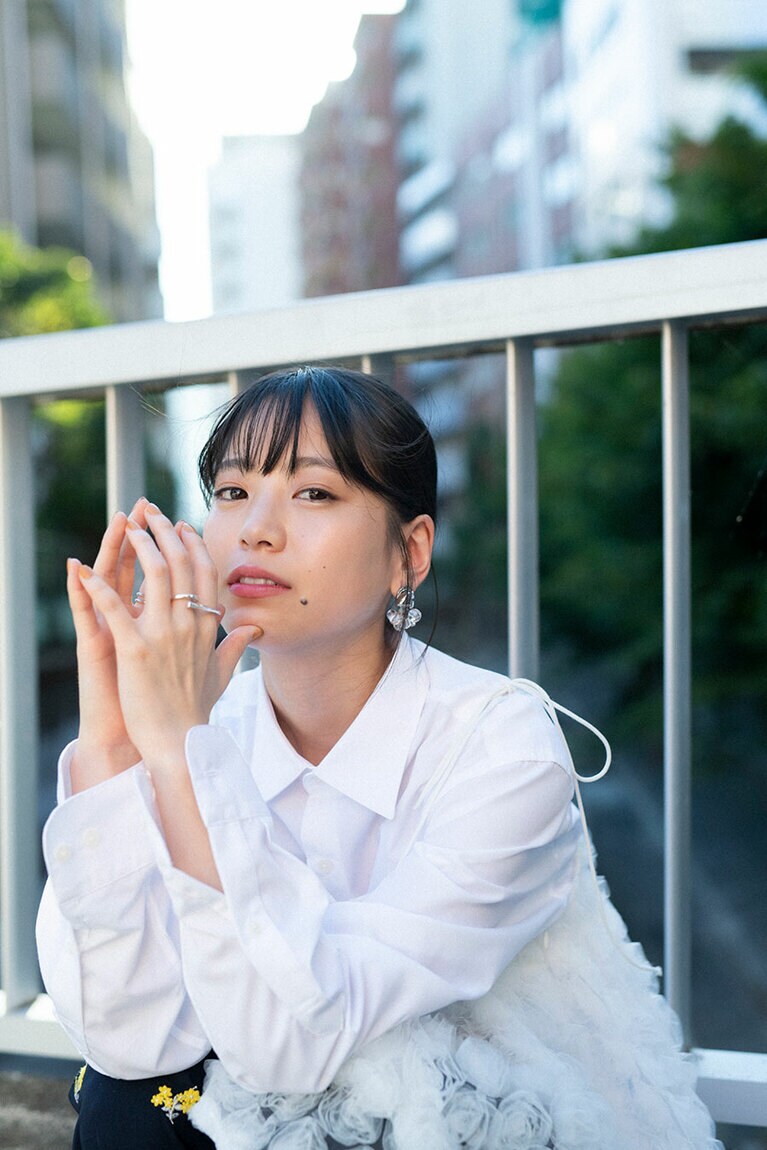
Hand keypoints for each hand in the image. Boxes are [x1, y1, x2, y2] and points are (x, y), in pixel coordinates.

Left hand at [77, 504, 260, 770]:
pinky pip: (116, 610)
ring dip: (140, 546)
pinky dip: (99, 588)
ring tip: (128, 527)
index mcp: (207, 629)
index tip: (183, 525)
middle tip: (152, 513)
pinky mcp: (136, 650)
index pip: (204, 574)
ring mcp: (164, 636)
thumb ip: (237, 647)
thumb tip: (255, 629)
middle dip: (165, 532)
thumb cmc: (197, 713)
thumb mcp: (222, 675)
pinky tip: (87, 571)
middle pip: (181, 564)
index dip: (193, 545)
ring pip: (155, 575)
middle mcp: (189, 626)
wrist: (181, 745)